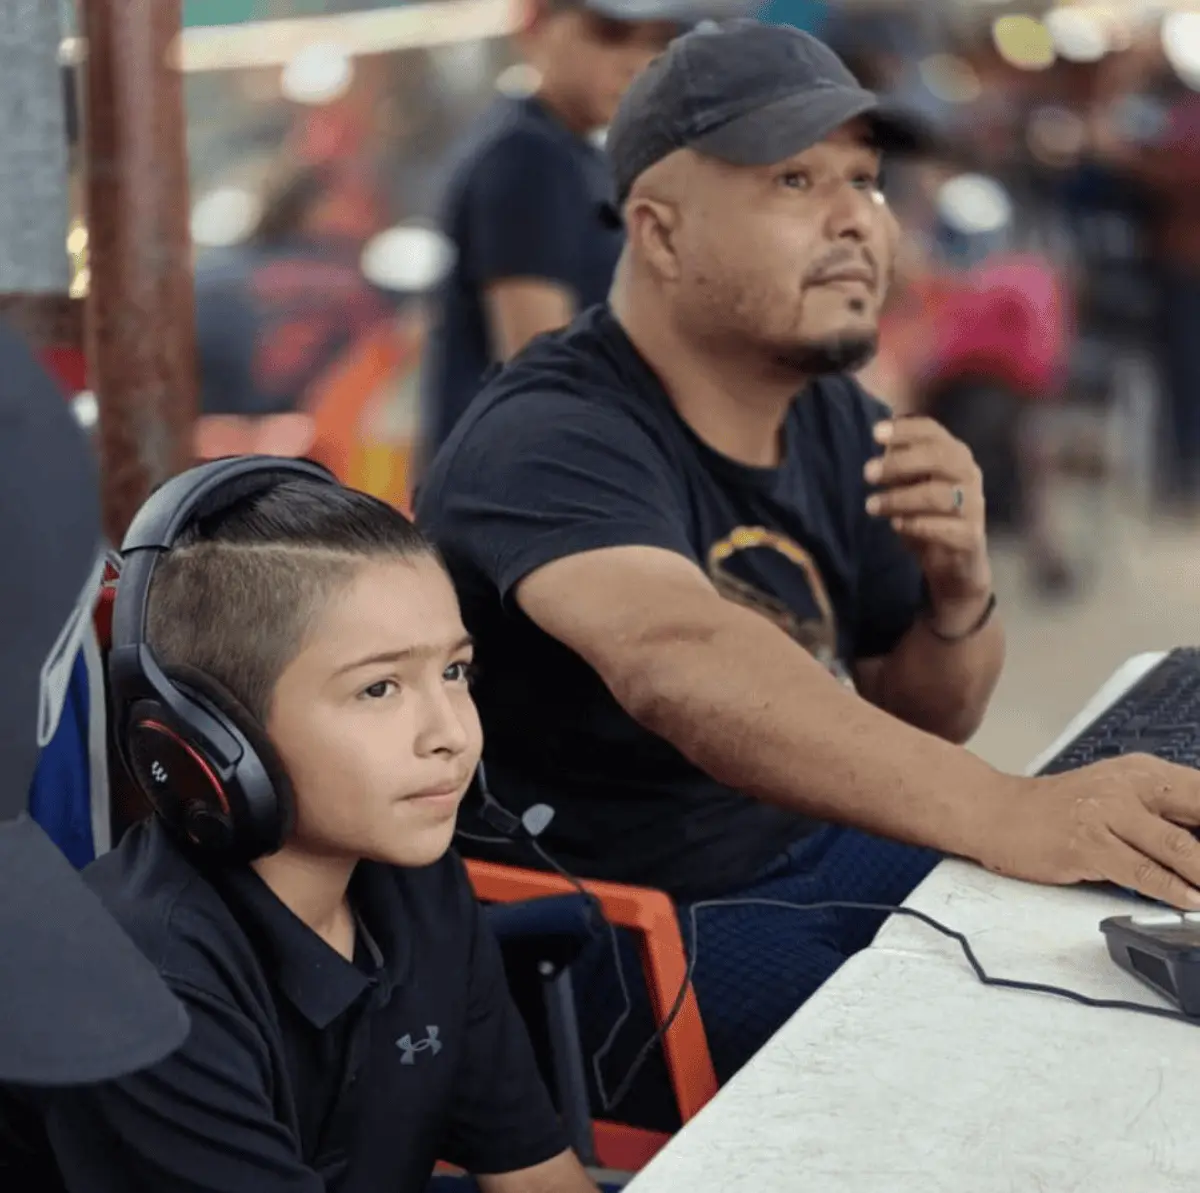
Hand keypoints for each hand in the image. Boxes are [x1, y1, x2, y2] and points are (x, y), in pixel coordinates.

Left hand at [863, 417, 990, 628]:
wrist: (956, 560)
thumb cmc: (928, 513)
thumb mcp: (911, 485)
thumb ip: (898, 464)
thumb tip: (879, 441)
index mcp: (954, 455)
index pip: (933, 432)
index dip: (905, 430)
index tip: (875, 433)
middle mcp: (969, 475)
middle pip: (940, 458)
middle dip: (900, 463)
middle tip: (867, 473)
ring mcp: (974, 506)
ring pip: (939, 495)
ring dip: (900, 498)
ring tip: (871, 505)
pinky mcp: (971, 537)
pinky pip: (946, 529)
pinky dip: (918, 525)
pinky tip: (897, 525)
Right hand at [978, 755, 1199, 908]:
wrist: (998, 812)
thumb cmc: (1062, 812)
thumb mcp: (1117, 798)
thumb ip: (1164, 817)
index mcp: (1145, 772)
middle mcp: (1129, 786)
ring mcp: (1106, 813)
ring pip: (1178, 848)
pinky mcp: (1087, 844)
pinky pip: (1142, 872)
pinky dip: (1174, 891)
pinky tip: (1193, 903)